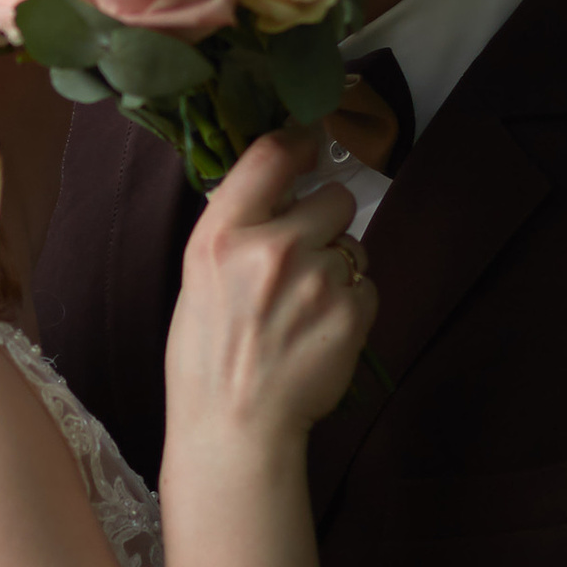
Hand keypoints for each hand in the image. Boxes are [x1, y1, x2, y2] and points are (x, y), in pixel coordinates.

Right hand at [168, 127, 376, 443]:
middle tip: (302, 258)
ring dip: (339, 267)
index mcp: (222, 235)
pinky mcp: (352, 313)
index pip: (270, 154)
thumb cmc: (208, 354)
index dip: (298, 141)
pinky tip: (319, 331)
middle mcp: (273, 248)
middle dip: (326, 220)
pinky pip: (368, 285)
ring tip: (304, 307)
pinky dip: (352, 304)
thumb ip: (237, 224)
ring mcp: (318, 280)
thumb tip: (278, 181)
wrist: (236, 426)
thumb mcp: (198, 275)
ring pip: (354, 245)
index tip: (309, 142)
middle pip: (334, 197)